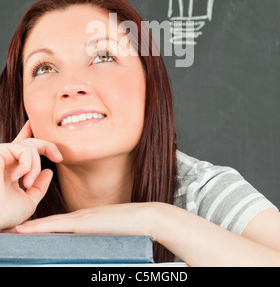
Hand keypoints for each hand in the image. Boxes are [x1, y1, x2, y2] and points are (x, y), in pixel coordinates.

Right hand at [0, 120, 62, 229]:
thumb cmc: (6, 216)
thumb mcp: (28, 202)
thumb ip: (39, 188)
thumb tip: (49, 172)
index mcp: (10, 170)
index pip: (21, 148)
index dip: (28, 134)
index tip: (38, 128)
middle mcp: (5, 161)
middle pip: (29, 142)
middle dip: (48, 146)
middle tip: (59, 157)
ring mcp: (1, 156)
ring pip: (29, 146)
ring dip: (35, 165)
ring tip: (27, 184)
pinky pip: (24, 149)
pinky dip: (28, 163)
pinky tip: (19, 178)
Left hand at [15, 202, 156, 237]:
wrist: (145, 218)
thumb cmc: (132, 229)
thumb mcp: (110, 234)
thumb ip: (98, 237)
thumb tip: (91, 247)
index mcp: (85, 219)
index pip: (57, 224)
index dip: (39, 228)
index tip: (24, 232)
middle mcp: (80, 216)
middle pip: (50, 223)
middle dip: (30, 227)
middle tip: (12, 231)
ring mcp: (82, 218)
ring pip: (50, 223)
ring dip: (31, 228)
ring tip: (14, 231)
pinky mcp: (85, 222)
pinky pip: (58, 225)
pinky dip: (41, 227)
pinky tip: (28, 230)